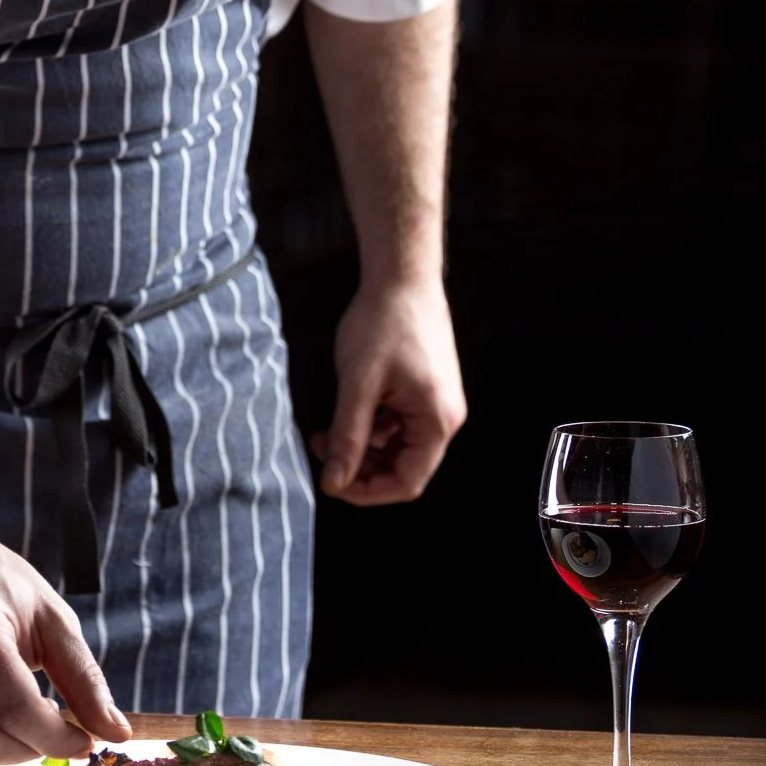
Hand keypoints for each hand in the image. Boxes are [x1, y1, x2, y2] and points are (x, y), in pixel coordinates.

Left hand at [310, 280, 465, 505]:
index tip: (331, 481)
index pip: (407, 482)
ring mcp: (434, 402)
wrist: (402, 275)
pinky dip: (370, 422)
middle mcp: (443, 417)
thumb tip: (334, 483)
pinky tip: (347, 406)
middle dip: (359, 463)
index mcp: (437, 422)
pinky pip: (396, 421)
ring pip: (395, 444)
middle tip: (322, 447)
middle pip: (402, 465)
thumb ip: (348, 436)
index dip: (367, 490)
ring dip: (361, 442)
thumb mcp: (358, 384)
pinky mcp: (423, 388)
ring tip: (328, 426)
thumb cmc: (383, 323)